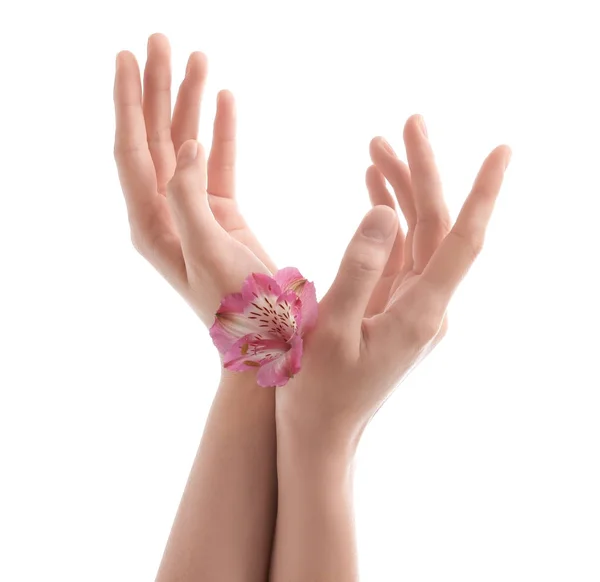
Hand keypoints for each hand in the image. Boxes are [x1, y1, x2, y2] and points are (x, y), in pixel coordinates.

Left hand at [113, 33, 274, 325]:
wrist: (270, 334)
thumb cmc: (238, 305)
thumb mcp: (207, 253)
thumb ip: (189, 199)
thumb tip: (187, 145)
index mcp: (151, 224)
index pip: (131, 151)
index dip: (127, 103)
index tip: (127, 57)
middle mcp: (166, 213)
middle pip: (154, 139)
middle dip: (156, 90)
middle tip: (161, 41)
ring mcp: (196, 211)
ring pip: (187, 145)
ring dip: (189, 103)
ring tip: (197, 58)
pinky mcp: (224, 213)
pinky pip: (221, 163)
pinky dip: (223, 132)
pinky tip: (224, 100)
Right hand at [276, 114, 511, 451]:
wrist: (322, 432)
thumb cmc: (318, 390)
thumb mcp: (329, 329)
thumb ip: (358, 270)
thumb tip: (385, 212)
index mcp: (420, 312)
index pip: (462, 241)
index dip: (484, 194)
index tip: (502, 150)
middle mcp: (427, 306)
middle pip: (436, 227)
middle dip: (423, 173)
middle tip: (406, 124)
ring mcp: (414, 307)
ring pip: (417, 238)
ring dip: (400, 192)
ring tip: (377, 147)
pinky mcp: (396, 309)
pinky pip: (401, 256)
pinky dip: (389, 221)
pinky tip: (376, 195)